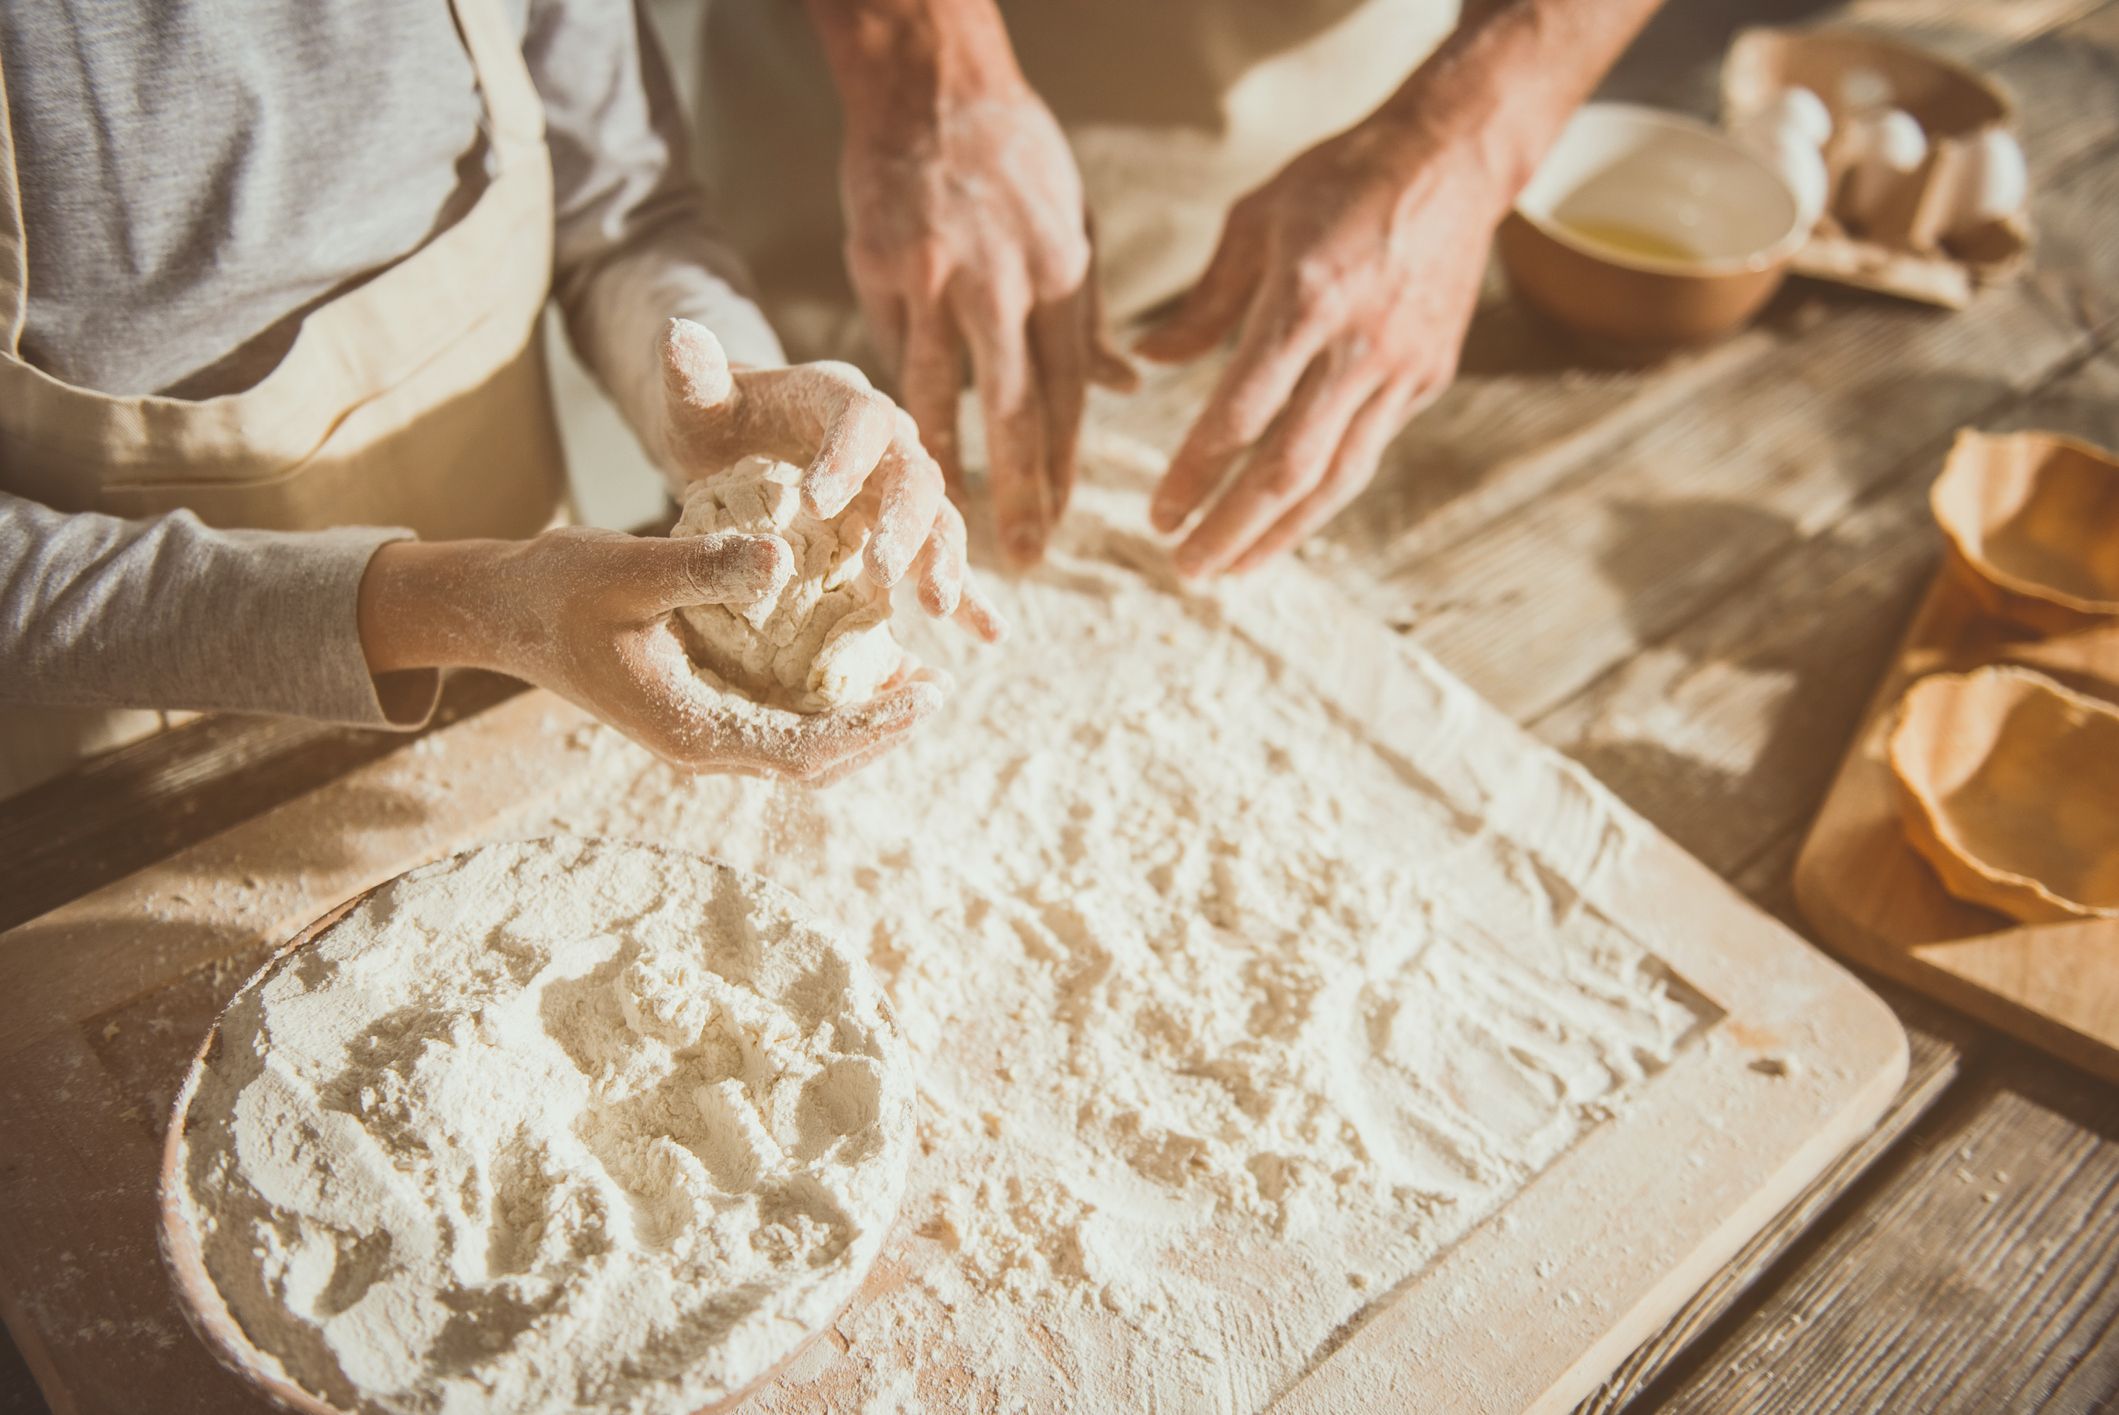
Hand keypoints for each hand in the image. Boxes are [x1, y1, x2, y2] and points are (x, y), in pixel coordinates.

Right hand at [358, 530, 944, 781]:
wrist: (503, 611)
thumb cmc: (558, 586)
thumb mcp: (630, 565)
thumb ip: (705, 569)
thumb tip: (785, 559)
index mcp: (688, 727)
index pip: (804, 749)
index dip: (873, 727)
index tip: (928, 692)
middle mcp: (698, 745)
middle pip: (813, 762)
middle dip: (879, 731)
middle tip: (937, 687)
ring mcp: (696, 733)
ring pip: (797, 748)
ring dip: (856, 722)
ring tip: (912, 678)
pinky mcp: (695, 711)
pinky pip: (774, 721)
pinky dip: (820, 703)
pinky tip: (852, 659)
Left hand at [658, 318, 1004, 641]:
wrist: (743, 447)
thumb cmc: (719, 421)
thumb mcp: (697, 402)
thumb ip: (691, 375)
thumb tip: (679, 331)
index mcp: (840, 397)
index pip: (859, 417)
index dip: (846, 456)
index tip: (816, 502)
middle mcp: (886, 439)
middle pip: (914, 474)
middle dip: (906, 523)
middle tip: (885, 572)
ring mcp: (902, 487)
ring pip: (940, 518)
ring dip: (945, 561)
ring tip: (938, 608)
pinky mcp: (907, 531)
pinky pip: (943, 560)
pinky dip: (971, 595)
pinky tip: (989, 632)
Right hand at [838, 84, 1134, 565]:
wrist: (931, 86)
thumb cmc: (1014, 158)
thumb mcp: (1074, 225)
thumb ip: (1091, 315)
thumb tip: (1127, 383)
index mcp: (1065, 277)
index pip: (1071, 394)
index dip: (1065, 468)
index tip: (1060, 527)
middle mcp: (1009, 284)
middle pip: (1021, 411)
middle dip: (1023, 493)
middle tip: (1023, 562)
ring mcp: (942, 278)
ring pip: (947, 396)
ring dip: (950, 472)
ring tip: (946, 535)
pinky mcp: (884, 270)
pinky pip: (895, 354)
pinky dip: (901, 409)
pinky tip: (897, 461)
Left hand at [1138, 120, 1504, 575]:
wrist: (1453, 159)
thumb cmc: (1339, 181)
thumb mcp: (1256, 221)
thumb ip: (1203, 304)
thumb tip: (1149, 364)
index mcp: (1307, 301)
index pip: (1240, 414)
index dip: (1195, 475)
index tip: (1157, 515)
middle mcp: (1359, 347)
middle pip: (1289, 467)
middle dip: (1232, 528)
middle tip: (1185, 569)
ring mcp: (1401, 369)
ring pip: (1337, 478)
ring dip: (1279, 534)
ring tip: (1231, 570)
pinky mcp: (1427, 379)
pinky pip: (1366, 453)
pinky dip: (1321, 497)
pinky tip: (1283, 522)